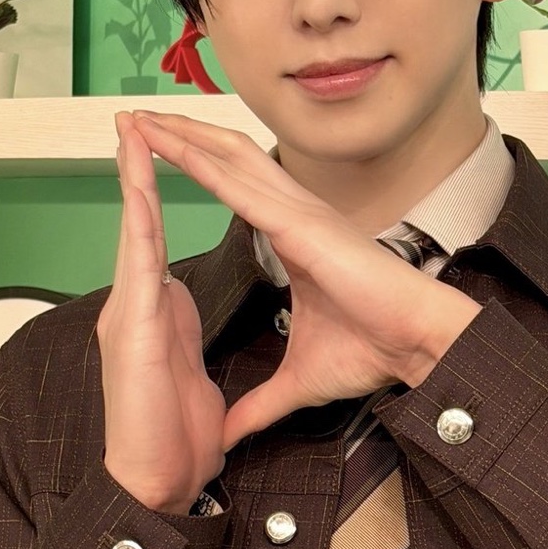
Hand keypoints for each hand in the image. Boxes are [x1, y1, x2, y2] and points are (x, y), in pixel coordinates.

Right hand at [95, 111, 227, 512]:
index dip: (153, 196)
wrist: (154, 482)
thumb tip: (191, 344)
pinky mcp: (132, 326)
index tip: (159, 155)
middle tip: (135, 118)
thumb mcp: (193, 387)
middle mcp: (133, 307)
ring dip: (134, 178)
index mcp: (151, 316)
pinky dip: (140, 219)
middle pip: (137, 224)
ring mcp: (127, 314)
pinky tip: (141, 183)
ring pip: (133, 231)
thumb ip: (188, 358)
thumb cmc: (170, 442)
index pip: (152, 242)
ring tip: (134, 128)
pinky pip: (139, 261)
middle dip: (137, 169)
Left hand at [130, 109, 480, 451]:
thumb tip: (233, 432)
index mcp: (292, 236)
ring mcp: (298, 213)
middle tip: (133, 116)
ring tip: (140, 118)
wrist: (414, 344)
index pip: (233, 187)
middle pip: (225, 157)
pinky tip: (171, 147)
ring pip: (228, 158)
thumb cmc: (374, 349)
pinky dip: (202, 165)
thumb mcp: (299, 382)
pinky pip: (240, 187)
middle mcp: (293, 213)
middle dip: (179, 133)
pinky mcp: (300, 225)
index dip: (196, 163)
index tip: (155, 151)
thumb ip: (261, 403)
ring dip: (181, 135)